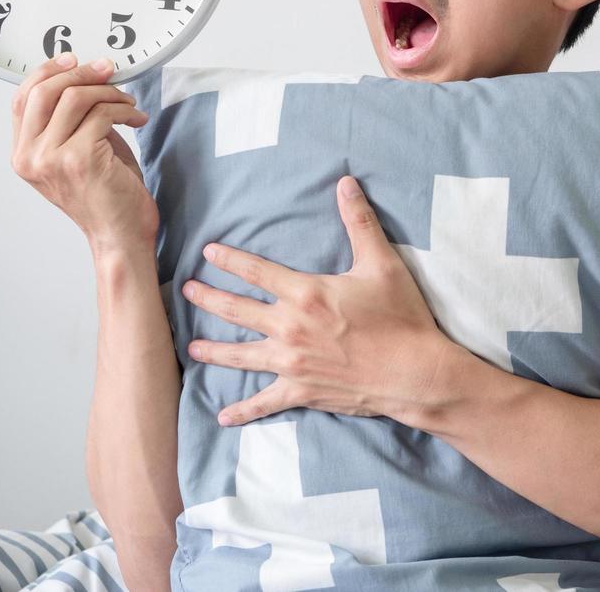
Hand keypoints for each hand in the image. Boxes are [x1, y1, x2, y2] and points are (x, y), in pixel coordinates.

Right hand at [10, 53, 157, 258]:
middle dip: (81, 73)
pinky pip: (102, 114)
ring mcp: (51, 159)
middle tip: (109, 71)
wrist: (121, 235)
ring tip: (128, 103)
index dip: (48, 71)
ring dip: (109, 93)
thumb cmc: (105, 195)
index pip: (22, 98)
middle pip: (45, 91)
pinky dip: (124, 110)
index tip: (76, 61)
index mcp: (23, 154)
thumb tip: (83, 76)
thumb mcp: (76, 151)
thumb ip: (68, 120)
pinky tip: (137, 119)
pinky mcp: (79, 159)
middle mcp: (29, 157)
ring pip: (75, 97)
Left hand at [183, 175, 460, 426]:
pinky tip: (224, 417)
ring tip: (191, 347)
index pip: (256, 271)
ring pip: (240, 355)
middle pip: (236, 310)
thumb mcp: (382, 262)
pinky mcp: (301, 392)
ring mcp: (292, 363)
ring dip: (212, 350)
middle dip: (207, 298)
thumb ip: (359, 221)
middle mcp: (289, 328)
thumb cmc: (400, 317)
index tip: (207, 252)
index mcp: (305, 293)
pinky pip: (265, 403)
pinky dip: (243, 412)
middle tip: (185, 290)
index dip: (229, 260)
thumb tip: (346, 182)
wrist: (414, 372)